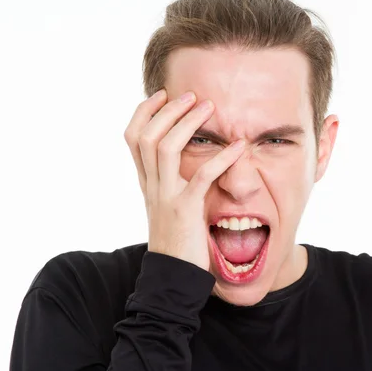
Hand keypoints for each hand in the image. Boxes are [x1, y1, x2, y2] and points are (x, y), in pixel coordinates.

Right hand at [123, 89, 244, 270]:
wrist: (171, 276)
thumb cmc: (176, 239)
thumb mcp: (165, 206)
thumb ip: (168, 181)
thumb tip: (183, 159)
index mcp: (146, 182)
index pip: (132, 138)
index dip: (144, 112)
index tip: (162, 94)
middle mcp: (152, 186)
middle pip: (147, 136)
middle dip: (168, 111)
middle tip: (192, 95)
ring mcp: (166, 197)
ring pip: (166, 148)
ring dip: (188, 123)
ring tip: (209, 107)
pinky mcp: (185, 210)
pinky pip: (202, 176)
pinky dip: (222, 158)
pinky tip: (239, 147)